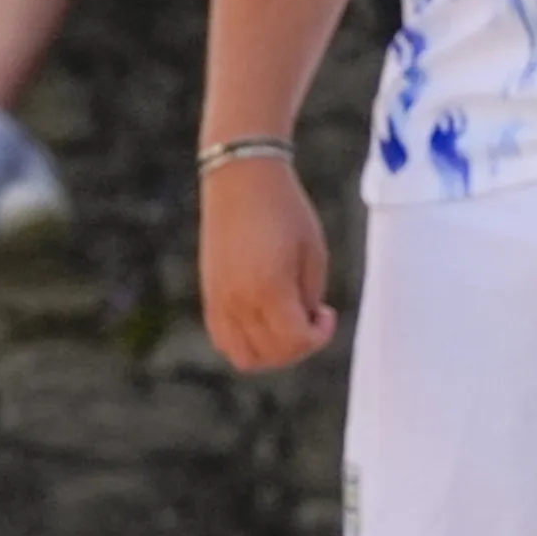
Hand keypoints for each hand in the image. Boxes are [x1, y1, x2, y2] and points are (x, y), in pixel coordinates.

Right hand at [199, 157, 338, 372]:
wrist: (242, 179)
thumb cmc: (286, 211)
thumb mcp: (313, 254)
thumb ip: (309, 297)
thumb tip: (304, 324)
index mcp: (270, 289)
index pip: (295, 342)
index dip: (320, 336)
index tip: (327, 312)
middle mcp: (238, 301)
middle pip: (271, 356)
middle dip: (299, 346)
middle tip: (311, 319)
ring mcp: (219, 300)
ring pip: (243, 356)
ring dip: (271, 351)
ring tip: (287, 323)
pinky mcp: (209, 294)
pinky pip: (223, 339)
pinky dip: (246, 342)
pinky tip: (265, 318)